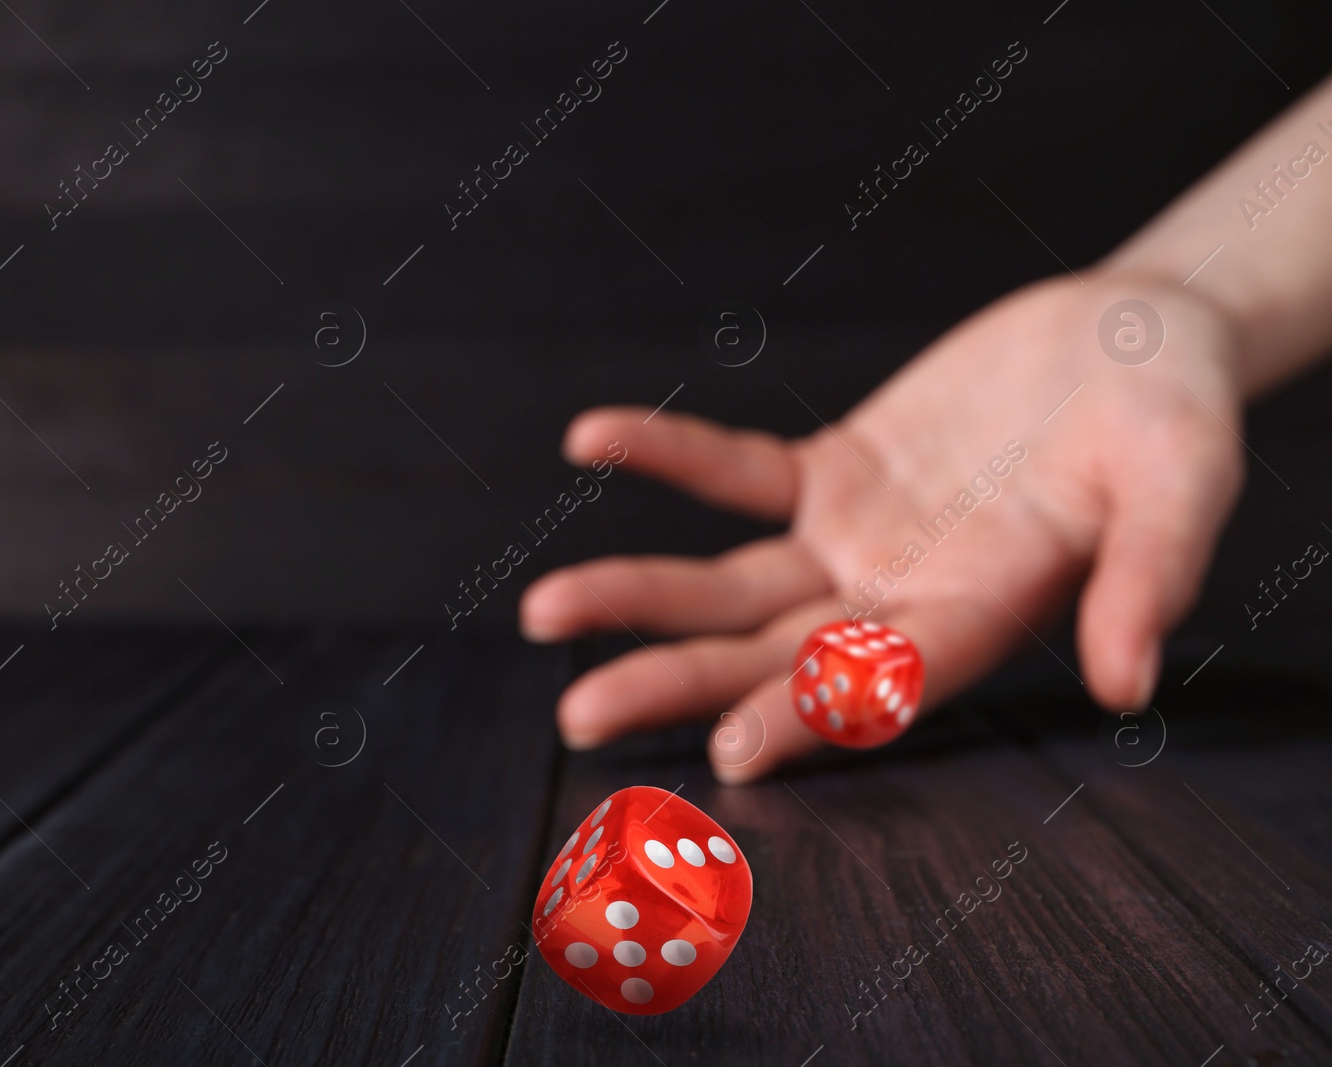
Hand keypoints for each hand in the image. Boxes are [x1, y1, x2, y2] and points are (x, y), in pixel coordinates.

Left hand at [519, 272, 1245, 781]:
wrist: (1130, 341)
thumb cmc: (1171, 413)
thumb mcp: (1183, 479)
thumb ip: (1152, 573)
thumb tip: (1130, 680)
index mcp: (983, 618)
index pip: (883, 684)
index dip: (813, 715)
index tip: (732, 748)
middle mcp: (901, 599)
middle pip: (772, 656)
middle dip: (679, 684)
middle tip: (580, 719)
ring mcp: (855, 542)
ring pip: (730, 585)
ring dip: (640, 594)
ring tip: (542, 613)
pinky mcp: (830, 474)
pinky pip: (736, 471)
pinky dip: (669, 454)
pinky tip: (591, 438)